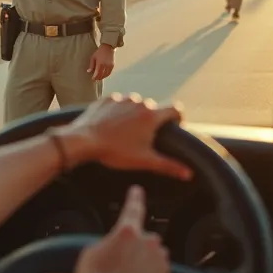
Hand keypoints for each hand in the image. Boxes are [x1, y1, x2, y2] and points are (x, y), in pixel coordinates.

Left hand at [59, 93, 191, 180]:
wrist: (84, 140)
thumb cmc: (115, 152)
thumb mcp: (144, 160)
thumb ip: (169, 165)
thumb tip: (189, 173)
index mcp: (151, 115)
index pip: (175, 108)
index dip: (178, 116)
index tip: (175, 126)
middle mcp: (139, 102)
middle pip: (153, 108)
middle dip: (151, 120)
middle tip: (143, 136)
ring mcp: (122, 98)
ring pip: (135, 104)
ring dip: (134, 114)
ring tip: (125, 131)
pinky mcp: (107, 98)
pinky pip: (118, 103)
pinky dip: (118, 111)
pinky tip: (111, 124)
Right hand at [72, 185, 173, 272]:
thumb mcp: (92, 252)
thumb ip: (109, 242)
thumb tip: (113, 246)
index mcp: (128, 232)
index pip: (133, 209)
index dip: (135, 198)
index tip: (138, 190)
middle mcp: (149, 243)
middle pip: (147, 242)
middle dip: (138, 252)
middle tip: (123, 267)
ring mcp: (161, 264)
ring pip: (156, 261)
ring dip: (146, 268)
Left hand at [88, 44, 115, 80]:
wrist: (108, 47)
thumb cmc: (99, 52)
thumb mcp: (93, 57)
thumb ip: (91, 65)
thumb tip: (88, 71)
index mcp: (100, 64)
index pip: (97, 73)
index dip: (95, 77)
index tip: (93, 78)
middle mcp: (105, 66)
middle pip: (102, 75)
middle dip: (98, 78)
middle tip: (95, 78)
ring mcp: (110, 66)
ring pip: (106, 75)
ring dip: (102, 77)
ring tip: (99, 77)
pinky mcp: (112, 65)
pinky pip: (109, 72)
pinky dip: (106, 75)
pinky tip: (103, 75)